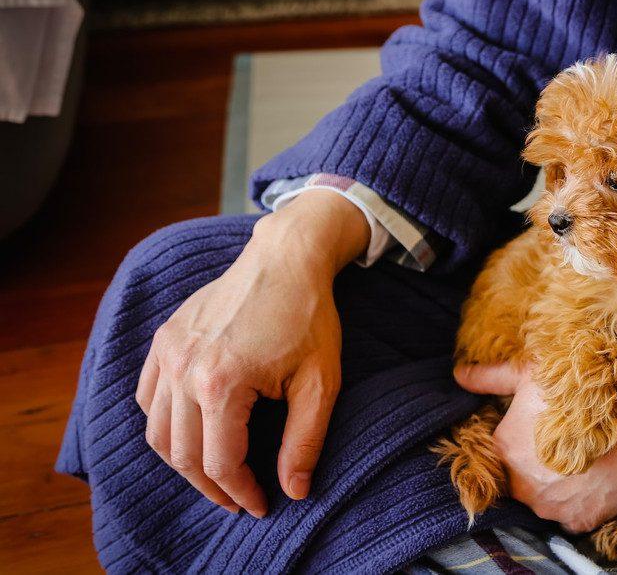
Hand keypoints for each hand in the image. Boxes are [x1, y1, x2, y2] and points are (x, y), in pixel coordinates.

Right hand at [136, 191, 369, 516]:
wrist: (286, 258)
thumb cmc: (309, 317)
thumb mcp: (321, 382)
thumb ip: (305, 441)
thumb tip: (294, 490)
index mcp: (222, 382)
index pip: (220, 462)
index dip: (242, 492)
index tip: (263, 505)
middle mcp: (184, 369)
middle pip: (183, 454)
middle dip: (212, 487)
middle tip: (239, 501)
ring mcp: (168, 352)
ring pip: (158, 432)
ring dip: (184, 462)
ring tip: (217, 475)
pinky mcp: (164, 339)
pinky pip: (148, 398)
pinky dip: (164, 425)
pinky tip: (193, 433)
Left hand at [455, 362, 616, 532]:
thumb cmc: (584, 390)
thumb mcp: (531, 373)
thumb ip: (490, 377)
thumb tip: (458, 374)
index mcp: (504, 449)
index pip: (500, 451)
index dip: (520, 439)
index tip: (540, 429)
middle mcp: (522, 485)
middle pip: (520, 479)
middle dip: (536, 465)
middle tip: (562, 443)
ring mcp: (552, 508)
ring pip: (545, 500)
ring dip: (557, 486)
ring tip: (581, 459)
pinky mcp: (581, 520)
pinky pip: (572, 515)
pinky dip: (580, 501)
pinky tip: (594, 477)